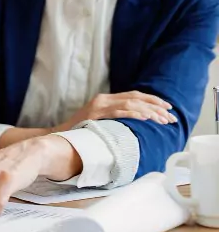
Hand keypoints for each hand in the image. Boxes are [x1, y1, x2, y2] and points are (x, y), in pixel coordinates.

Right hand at [54, 91, 176, 131]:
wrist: (60, 136)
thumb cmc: (80, 132)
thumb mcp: (98, 121)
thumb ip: (112, 118)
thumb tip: (135, 124)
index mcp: (104, 99)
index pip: (133, 95)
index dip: (152, 100)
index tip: (167, 108)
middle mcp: (103, 99)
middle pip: (136, 97)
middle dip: (156, 106)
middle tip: (171, 116)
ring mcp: (99, 106)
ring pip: (131, 104)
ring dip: (150, 112)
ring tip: (163, 120)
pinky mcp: (96, 114)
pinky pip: (120, 111)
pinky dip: (135, 114)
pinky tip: (147, 118)